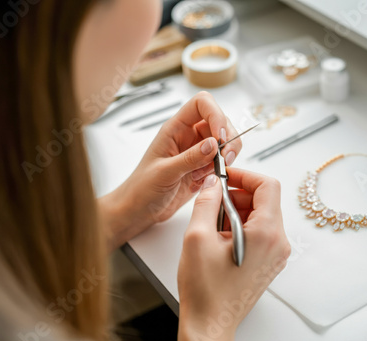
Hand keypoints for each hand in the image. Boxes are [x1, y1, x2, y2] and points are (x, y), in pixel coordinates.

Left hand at [99, 92, 241, 248]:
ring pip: (224, 143)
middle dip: (228, 140)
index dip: (215, 114)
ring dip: (225, 157)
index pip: (201, 104)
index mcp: (175, 129)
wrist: (139, 210)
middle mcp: (188, 137)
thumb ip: (190, 158)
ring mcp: (197, 152)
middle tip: (225, 159)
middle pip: (219, 122)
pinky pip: (221, 163)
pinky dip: (222, 171)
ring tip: (211, 173)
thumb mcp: (164, 173)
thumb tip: (214, 144)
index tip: (220, 137)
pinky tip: (206, 182)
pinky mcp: (203, 168)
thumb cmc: (141, 188)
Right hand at [177, 168, 290, 340]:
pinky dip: (241, 226)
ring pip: (261, 215)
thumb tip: (213, 183)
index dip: (245, 175)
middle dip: (238, 194)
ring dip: (237, 210)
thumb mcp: (198, 237)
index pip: (268, 186)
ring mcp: (276, 254)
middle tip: (213, 200)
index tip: (226, 176)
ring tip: (213, 223)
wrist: (210, 324)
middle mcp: (278, 243)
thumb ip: (206, 201)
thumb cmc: (205, 290)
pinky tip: (220, 237)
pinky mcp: (268, 262)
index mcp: (267, 234)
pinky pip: (260, 232)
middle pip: (265, 200)